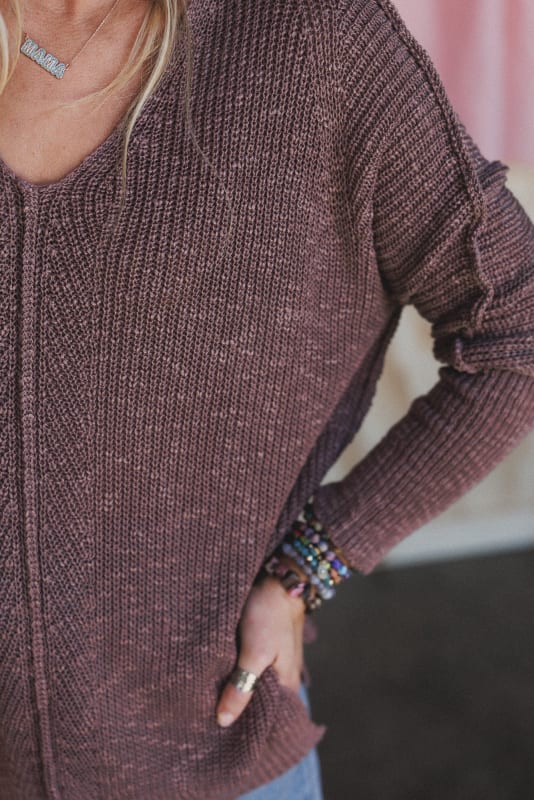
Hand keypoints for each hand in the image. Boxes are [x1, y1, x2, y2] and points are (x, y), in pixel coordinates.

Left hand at [216, 573, 305, 726]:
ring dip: (233, 686)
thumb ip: (241, 688)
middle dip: (235, 705)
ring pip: (251, 682)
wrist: (279, 577)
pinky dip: (234, 670)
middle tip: (205, 714)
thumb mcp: (255, 653)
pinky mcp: (263, 645)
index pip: (266, 717)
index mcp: (288, 685)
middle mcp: (284, 677)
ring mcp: (274, 660)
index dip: (243, 723)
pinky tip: (216, 672)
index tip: (216, 730)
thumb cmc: (270, 615)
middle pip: (257, 701)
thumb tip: (224, 721)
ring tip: (206, 696)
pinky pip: (248, 666)